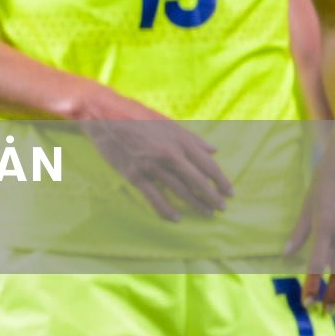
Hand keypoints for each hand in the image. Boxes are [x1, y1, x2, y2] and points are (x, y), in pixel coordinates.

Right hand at [78, 86, 232, 220]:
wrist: (104, 117)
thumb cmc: (137, 117)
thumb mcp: (168, 123)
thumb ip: (192, 138)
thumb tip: (214, 150)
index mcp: (179, 139)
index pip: (207, 164)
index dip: (221, 180)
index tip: (229, 192)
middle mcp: (169, 153)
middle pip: (197, 180)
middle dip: (212, 196)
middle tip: (221, 208)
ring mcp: (152, 165)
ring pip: (180, 190)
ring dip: (195, 204)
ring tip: (206, 213)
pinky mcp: (135, 175)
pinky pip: (154, 197)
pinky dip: (166, 210)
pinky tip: (176, 218)